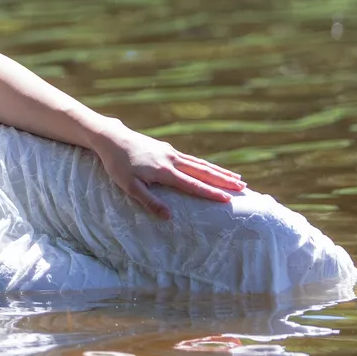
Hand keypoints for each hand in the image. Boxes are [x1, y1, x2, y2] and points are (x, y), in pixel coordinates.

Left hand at [87, 121, 245, 219]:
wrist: (112, 138)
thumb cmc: (118, 165)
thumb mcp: (129, 187)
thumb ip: (149, 201)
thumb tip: (169, 217)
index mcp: (165, 171)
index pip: (193, 185)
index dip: (211, 193)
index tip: (228, 200)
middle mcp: (172, 160)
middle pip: (204, 172)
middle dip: (224, 181)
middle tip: (244, 188)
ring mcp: (172, 153)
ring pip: (201, 164)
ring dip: (220, 172)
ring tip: (237, 178)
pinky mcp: (168, 149)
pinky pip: (193, 159)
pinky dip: (206, 165)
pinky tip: (213, 170)